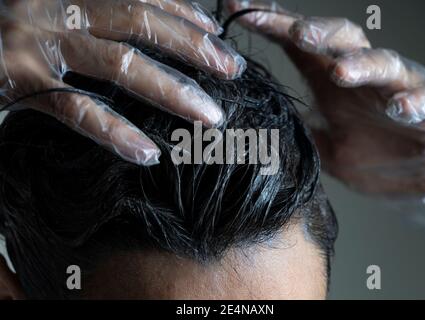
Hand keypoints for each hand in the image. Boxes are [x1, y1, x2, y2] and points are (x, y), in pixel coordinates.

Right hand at [0, 0, 245, 165]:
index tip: (216, 33)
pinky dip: (114, 132)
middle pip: (140, 23)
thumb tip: (138, 35)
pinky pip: (76, 110)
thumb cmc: (4, 27)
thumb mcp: (50, 10)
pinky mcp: (19, 81)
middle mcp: (56, 7)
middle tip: (232, 69)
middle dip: (193, 47)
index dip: (183, 12)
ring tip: (210, 116)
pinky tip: (146, 153)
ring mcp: (38, 43)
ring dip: (172, 91)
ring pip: (119, 65)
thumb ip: (91, 18)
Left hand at [226, 0, 424, 195]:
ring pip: (382, 62)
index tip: (240, 10)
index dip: (273, 25)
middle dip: (317, 32)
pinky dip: (413, 101)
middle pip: (340, 39)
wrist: (411, 181)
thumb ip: (297, 128)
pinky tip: (400, 108)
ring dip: (361, 64)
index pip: (301, 45)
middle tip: (294, 33)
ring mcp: (396, 88)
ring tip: (340, 72)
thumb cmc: (366, 155)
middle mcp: (362, 76)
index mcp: (330, 80)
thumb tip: (259, 123)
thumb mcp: (321, 143)